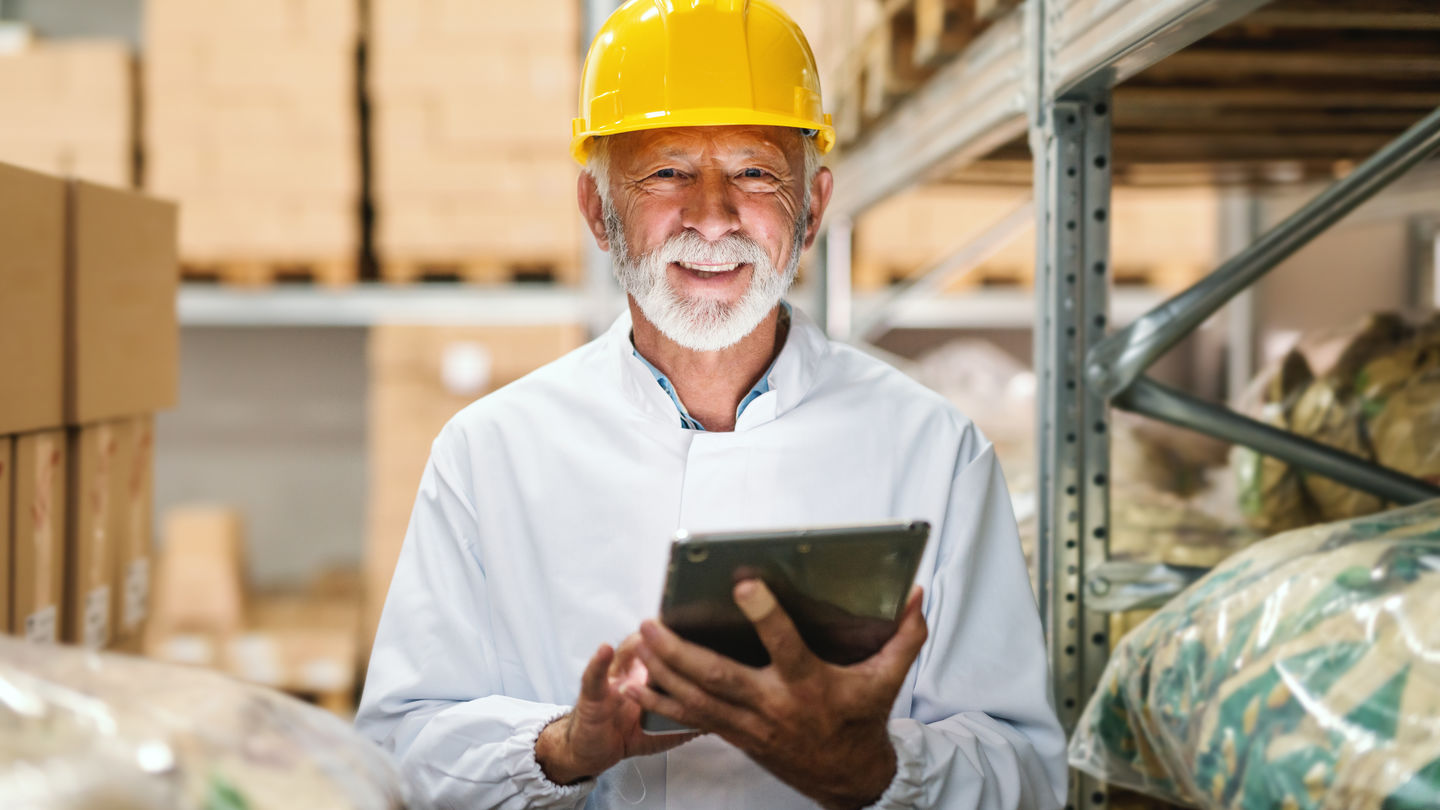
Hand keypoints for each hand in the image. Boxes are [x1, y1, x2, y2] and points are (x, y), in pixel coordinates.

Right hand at [535, 641, 698, 784]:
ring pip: (624, 654)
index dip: (681, 639)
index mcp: (649, 678)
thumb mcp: (660, 732)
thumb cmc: (624, 734)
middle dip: (663, 633)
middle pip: (649, 644)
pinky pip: (593, 677)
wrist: (591, 751)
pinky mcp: (592, 695)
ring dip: (637, 645)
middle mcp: (631, 672)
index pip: (667, 650)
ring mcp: (611, 680)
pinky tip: (604, 650)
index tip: (700, 629)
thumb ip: (684, 725)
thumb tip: (714, 723)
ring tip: (647, 639)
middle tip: (676, 623)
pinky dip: (598, 663)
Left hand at [629, 582, 927, 809]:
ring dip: (664, 673)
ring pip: (698, 699)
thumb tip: (918, 594)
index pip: (786, 645)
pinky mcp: (738, 736)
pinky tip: (639, 684)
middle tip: (654, 622)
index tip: (742, 584)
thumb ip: (905, 636)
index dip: (765, 615)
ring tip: (640, 644)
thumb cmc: (863, 719)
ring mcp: (752, 724)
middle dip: (682, 652)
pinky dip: (665, 701)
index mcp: (811, 684)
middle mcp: (775, 704)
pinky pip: (695, 718)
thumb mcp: (888, 678)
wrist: (849, 779)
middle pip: (720, 677)